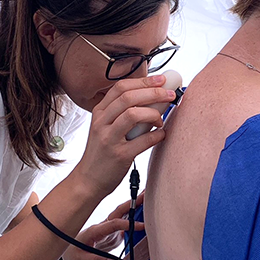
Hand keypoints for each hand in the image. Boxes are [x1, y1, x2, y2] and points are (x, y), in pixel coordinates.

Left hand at [63, 192, 144, 259]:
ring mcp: (107, 230)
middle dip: (132, 203)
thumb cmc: (72, 254)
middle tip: (145, 195)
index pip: (112, 225)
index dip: (126, 224)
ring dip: (135, 208)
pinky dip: (134, 218)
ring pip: (123, 216)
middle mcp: (102, 227)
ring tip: (148, 201)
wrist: (67, 251)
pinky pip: (124, 225)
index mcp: (94, 231)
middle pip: (118, 212)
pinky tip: (143, 214)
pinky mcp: (111, 234)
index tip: (140, 226)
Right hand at [71, 75, 173, 199]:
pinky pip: (143, 140)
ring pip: (134, 114)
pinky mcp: (119, 155)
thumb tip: (151, 98)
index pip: (121, 87)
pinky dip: (157, 135)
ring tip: (161, 121)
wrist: (88, 179)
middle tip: (170, 95)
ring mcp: (109, 138)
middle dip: (154, 93)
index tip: (161, 80)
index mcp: (99, 112)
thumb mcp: (104, 128)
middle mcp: (102, 122)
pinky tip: (161, 135)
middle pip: (129, 97)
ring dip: (154, 114)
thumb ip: (121, 113)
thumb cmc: (101, 153)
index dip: (143, 81)